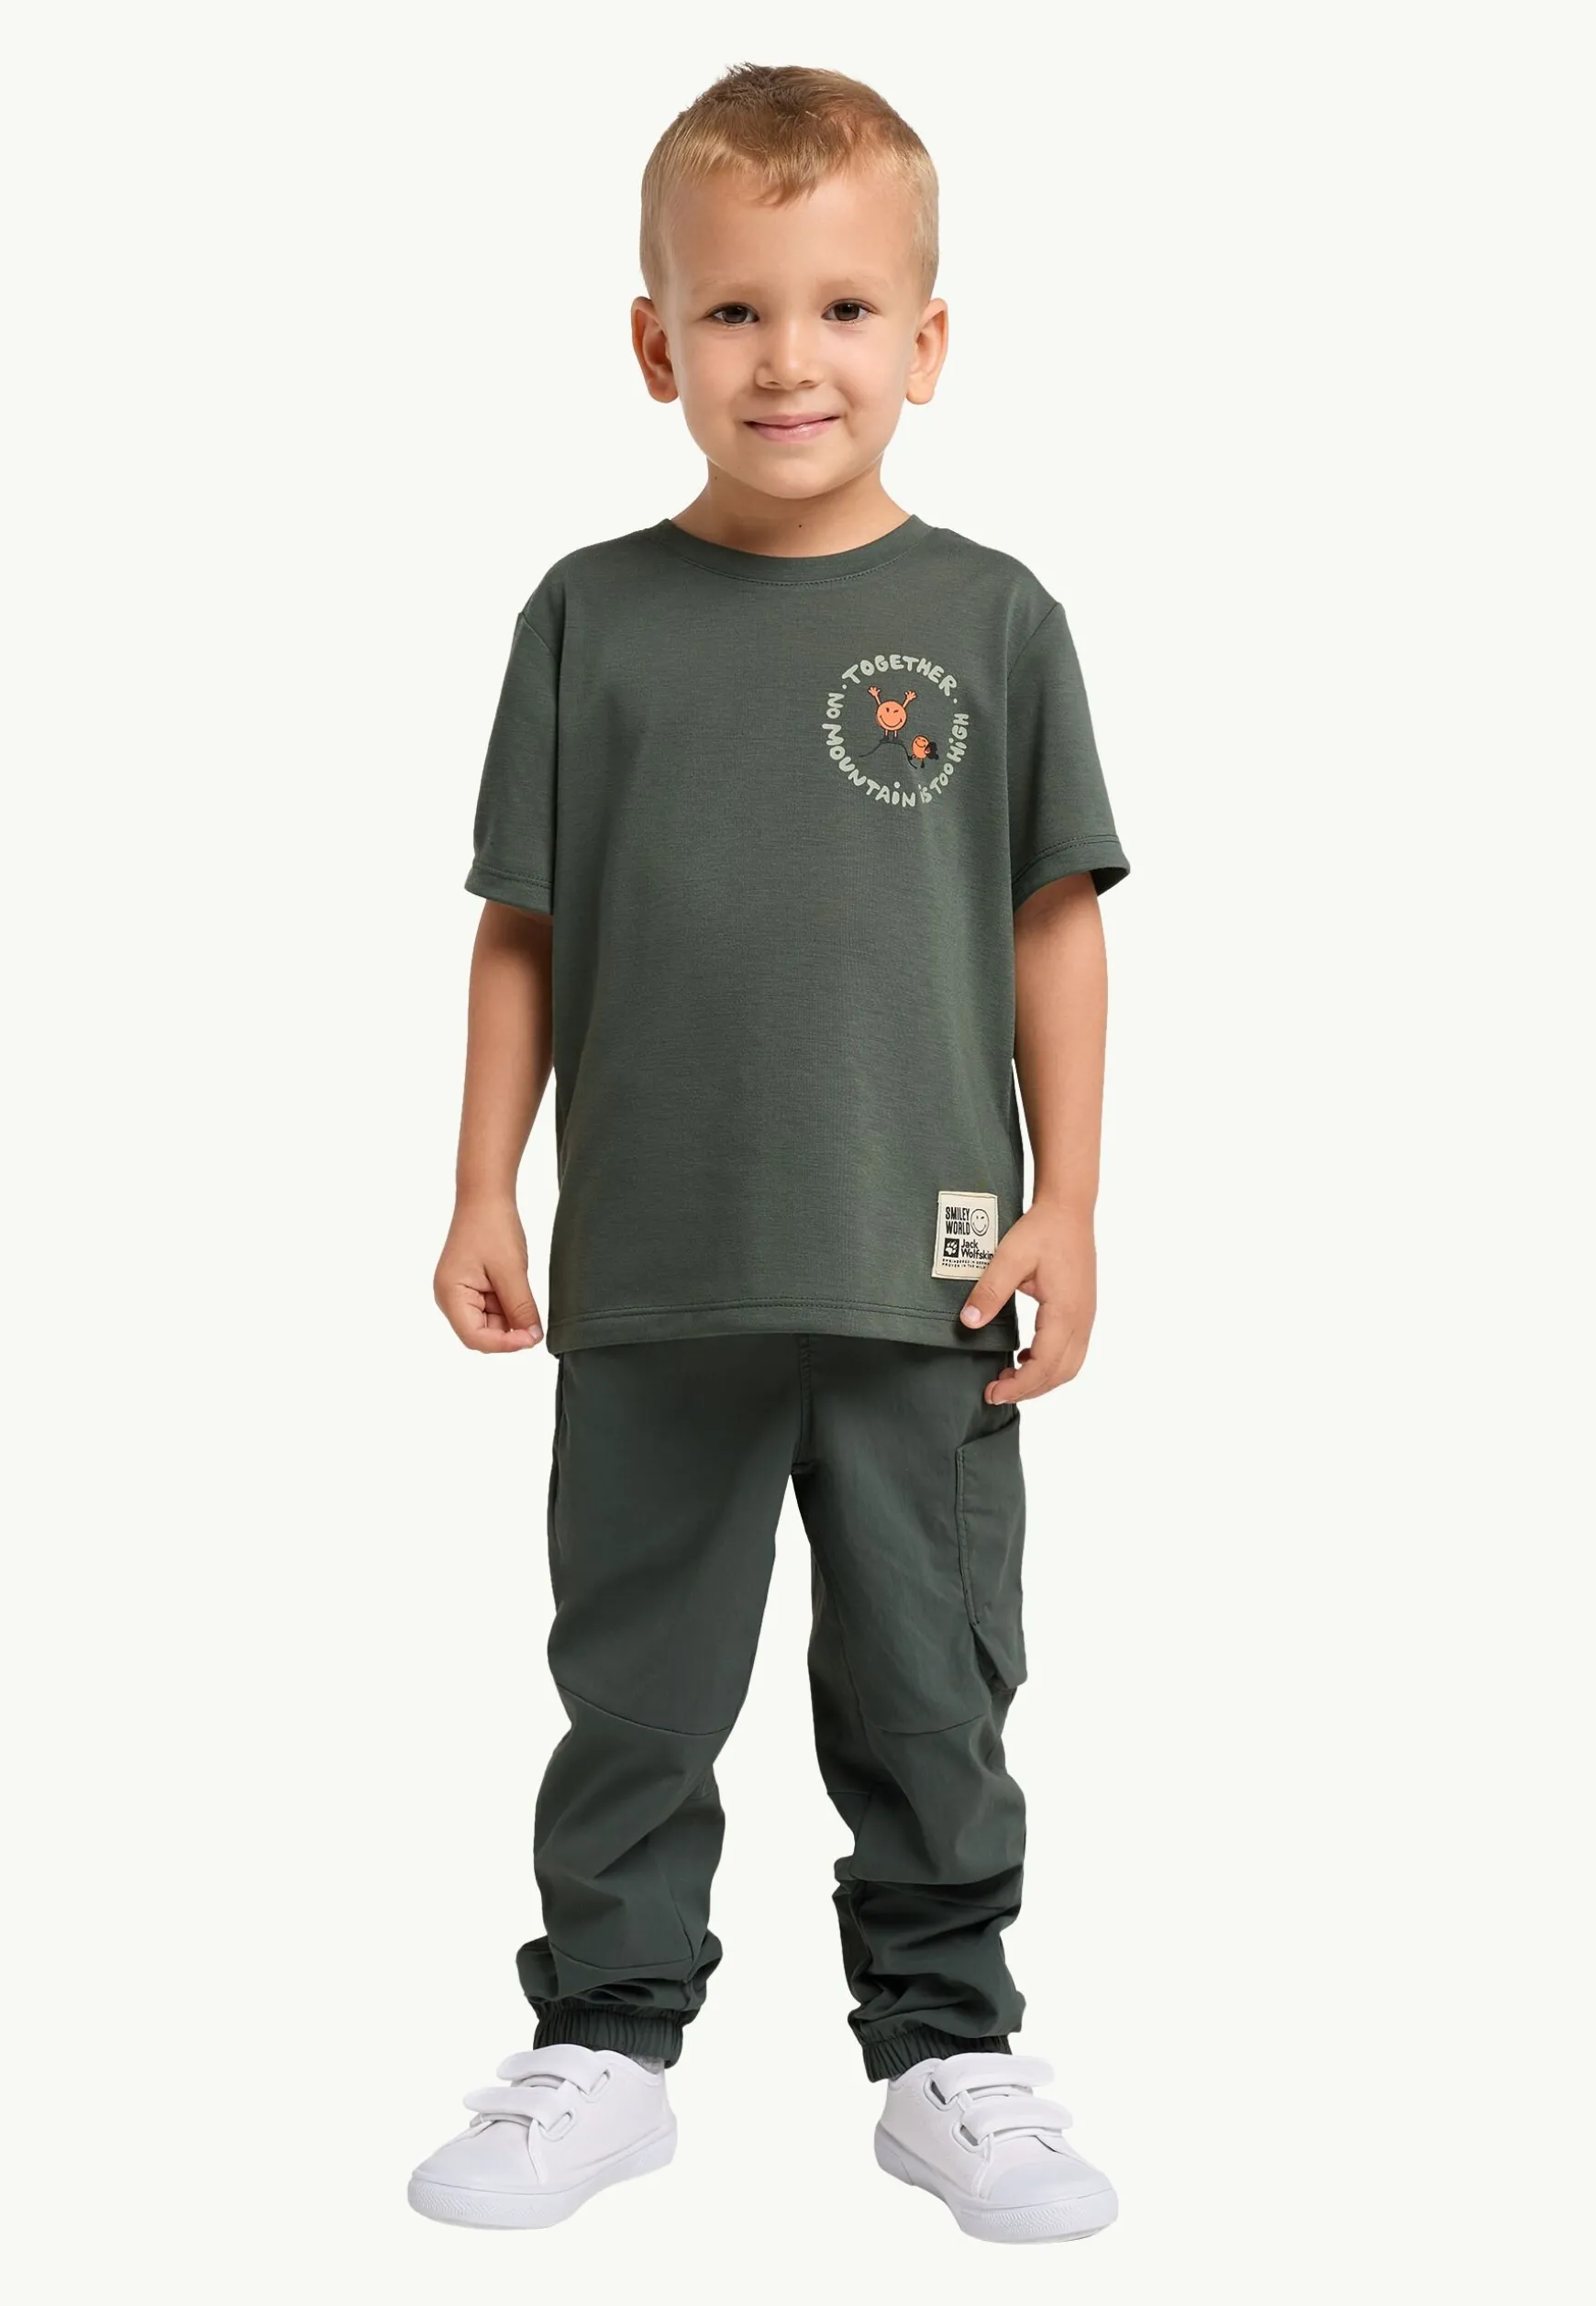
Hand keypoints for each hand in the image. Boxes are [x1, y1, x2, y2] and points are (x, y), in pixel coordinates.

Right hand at [433, 1197, 542, 1351]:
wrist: (486, 1196)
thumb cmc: (493, 1227)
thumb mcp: (512, 1271)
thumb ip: (521, 1308)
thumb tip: (532, 1339)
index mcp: (450, 1295)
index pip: (475, 1337)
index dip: (504, 1345)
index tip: (531, 1339)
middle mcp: (450, 1298)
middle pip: (481, 1333)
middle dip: (509, 1330)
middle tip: (535, 1319)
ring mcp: (459, 1293)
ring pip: (490, 1322)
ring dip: (510, 1316)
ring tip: (520, 1287)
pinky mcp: (471, 1287)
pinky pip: (491, 1308)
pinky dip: (508, 1305)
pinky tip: (516, 1286)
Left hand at [957, 1200, 1096, 1404]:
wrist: (1069, 1209)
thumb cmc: (1042, 1230)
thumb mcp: (1009, 1258)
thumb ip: (989, 1291)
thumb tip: (968, 1322)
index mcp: (1065, 1312)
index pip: (1045, 1365)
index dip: (1019, 1386)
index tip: (993, 1393)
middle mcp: (1082, 1320)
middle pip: (1061, 1373)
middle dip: (1029, 1389)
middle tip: (996, 1391)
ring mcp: (1086, 1317)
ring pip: (1070, 1365)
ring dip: (1041, 1379)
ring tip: (1009, 1379)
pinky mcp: (1083, 1311)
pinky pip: (1072, 1351)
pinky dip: (1050, 1364)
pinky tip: (1026, 1356)